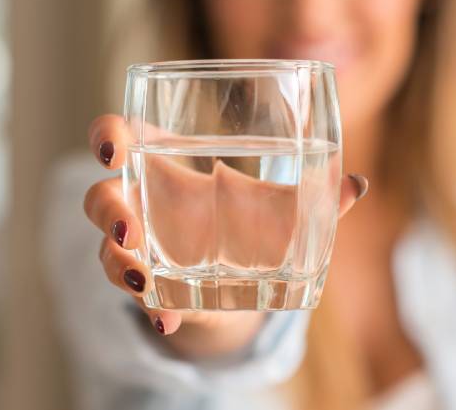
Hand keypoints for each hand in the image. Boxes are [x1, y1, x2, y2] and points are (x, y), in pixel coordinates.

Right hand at [83, 114, 368, 358]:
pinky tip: (170, 318)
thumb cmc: (250, 223)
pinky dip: (153, 307)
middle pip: (100, 197)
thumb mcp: (279, 208)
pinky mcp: (147, 286)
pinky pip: (136, 294)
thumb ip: (312, 197)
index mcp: (162, 160)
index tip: (112, 148)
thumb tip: (356, 184)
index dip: (106, 136)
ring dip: (118, 263)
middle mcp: (140, 201)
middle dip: (107, 210)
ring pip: (107, 249)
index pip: (118, 135)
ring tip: (143, 279)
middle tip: (130, 228)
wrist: (239, 281)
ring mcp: (138, 247)